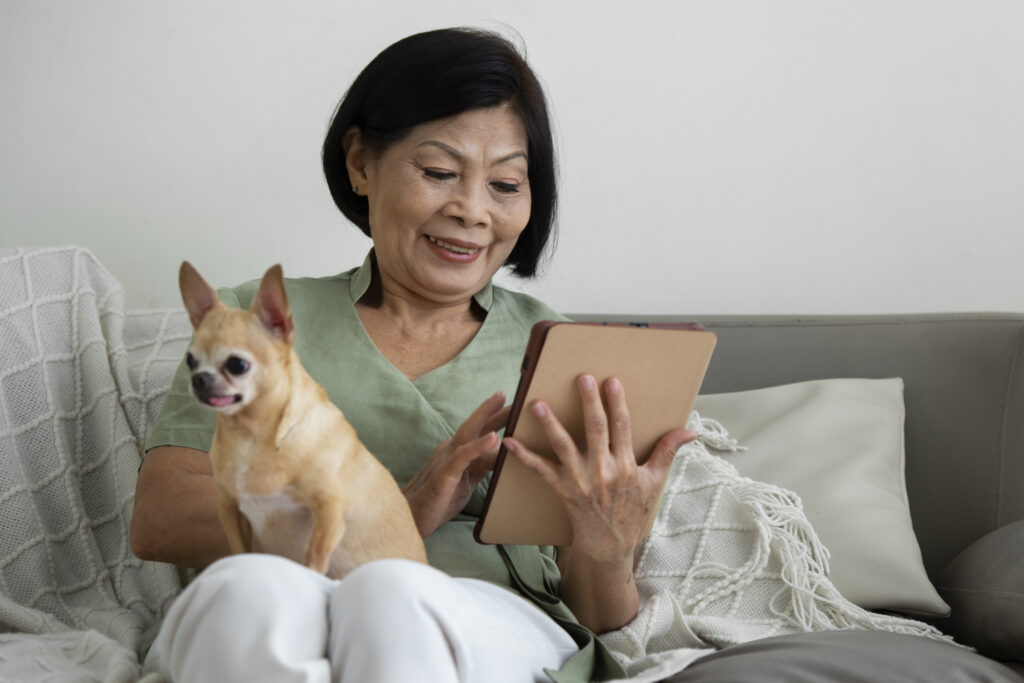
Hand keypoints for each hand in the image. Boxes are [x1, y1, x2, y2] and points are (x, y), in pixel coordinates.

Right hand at [402, 391, 509, 537]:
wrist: (410, 519)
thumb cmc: (439, 500)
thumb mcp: (467, 481)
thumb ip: (481, 465)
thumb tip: (500, 452)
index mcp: (457, 451)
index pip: (480, 431)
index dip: (497, 417)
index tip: (515, 406)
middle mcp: (451, 449)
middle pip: (475, 424)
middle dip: (494, 408)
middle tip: (514, 394)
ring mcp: (446, 459)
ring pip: (468, 432)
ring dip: (486, 415)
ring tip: (504, 403)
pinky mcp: (444, 474)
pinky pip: (462, 457)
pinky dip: (478, 446)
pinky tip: (494, 438)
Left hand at [503, 374, 695, 564]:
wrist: (609, 547)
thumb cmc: (631, 512)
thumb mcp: (654, 482)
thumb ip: (667, 452)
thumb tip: (690, 431)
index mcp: (627, 466)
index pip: (623, 428)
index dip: (617, 404)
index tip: (611, 381)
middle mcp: (604, 471)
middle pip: (595, 430)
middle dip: (589, 403)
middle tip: (581, 379)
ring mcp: (581, 480)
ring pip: (564, 446)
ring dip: (550, 424)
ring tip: (537, 404)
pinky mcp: (563, 490)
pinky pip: (541, 471)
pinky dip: (524, 457)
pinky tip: (510, 442)